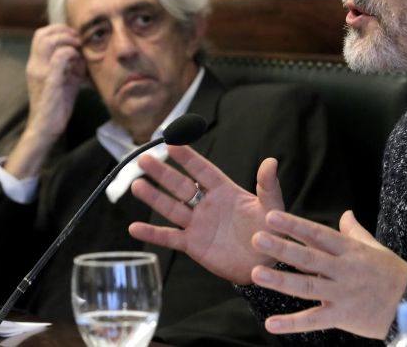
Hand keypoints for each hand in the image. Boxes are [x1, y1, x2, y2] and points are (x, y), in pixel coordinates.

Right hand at [4, 25, 85, 178]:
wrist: (45, 128)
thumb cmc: (56, 106)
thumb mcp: (66, 81)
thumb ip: (72, 66)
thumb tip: (83, 55)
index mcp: (36, 64)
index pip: (40, 35)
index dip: (59, 31)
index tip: (75, 38)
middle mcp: (34, 65)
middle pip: (42, 33)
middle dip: (63, 31)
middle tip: (78, 40)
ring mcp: (39, 72)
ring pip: (48, 40)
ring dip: (67, 40)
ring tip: (78, 49)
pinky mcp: (49, 80)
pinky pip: (59, 56)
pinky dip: (71, 54)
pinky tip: (78, 63)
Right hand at [128, 145, 284, 283]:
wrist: (266, 264)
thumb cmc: (271, 231)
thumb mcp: (272, 207)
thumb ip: (268, 185)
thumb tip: (271, 161)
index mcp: (225, 191)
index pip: (202, 170)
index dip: (188, 158)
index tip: (172, 142)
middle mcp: (207, 204)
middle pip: (180, 186)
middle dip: (162, 173)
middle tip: (144, 159)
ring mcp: (198, 224)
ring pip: (171, 208)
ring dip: (154, 198)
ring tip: (136, 185)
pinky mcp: (193, 245)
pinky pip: (170, 238)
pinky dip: (152, 234)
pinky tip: (135, 228)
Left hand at [247, 210, 406, 338]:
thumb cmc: (393, 273)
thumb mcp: (375, 248)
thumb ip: (355, 232)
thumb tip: (345, 214)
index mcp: (350, 250)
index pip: (317, 234)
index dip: (294, 226)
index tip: (271, 217)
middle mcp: (344, 270)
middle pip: (309, 258)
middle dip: (282, 248)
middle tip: (256, 239)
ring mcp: (342, 294)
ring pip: (307, 287)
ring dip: (280, 281)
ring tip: (256, 274)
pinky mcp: (342, 316)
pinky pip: (314, 320)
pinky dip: (292, 324)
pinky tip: (271, 324)